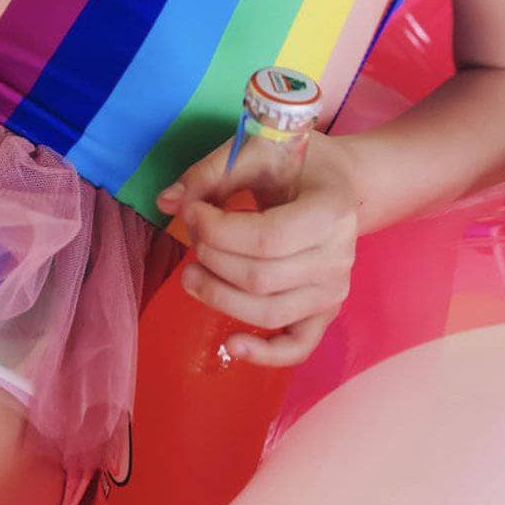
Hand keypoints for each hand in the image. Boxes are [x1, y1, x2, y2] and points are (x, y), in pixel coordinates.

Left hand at [154, 130, 358, 366]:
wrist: (339, 184)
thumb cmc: (296, 164)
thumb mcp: (257, 151)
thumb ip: (210, 173)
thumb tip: (165, 202)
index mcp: (330, 211)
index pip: (267, 238)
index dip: (218, 231)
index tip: (192, 212)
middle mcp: (340, 256)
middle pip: (261, 278)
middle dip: (212, 259)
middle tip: (191, 236)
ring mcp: (335, 289)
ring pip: (270, 312)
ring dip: (220, 297)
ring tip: (190, 275)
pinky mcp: (325, 311)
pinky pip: (298, 346)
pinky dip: (265, 353)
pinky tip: (231, 345)